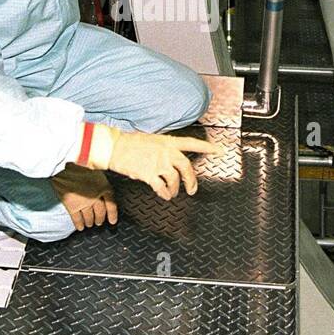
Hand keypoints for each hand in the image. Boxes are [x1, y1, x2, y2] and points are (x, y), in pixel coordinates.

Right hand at [52, 163, 117, 230]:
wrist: (63, 167)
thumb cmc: (80, 167)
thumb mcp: (97, 172)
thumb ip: (102, 183)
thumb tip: (106, 191)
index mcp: (104, 187)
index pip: (111, 205)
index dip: (112, 215)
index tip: (112, 221)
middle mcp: (95, 197)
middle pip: (100, 213)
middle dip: (100, 219)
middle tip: (99, 222)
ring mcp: (83, 203)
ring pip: (89, 217)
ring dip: (90, 222)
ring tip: (90, 224)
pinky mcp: (72, 206)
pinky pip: (77, 219)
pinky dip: (79, 224)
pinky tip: (80, 228)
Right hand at [83, 125, 222, 200]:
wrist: (113, 147)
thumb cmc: (129, 143)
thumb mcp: (151, 140)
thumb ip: (164, 148)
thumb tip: (170, 159)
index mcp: (168, 141)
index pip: (192, 143)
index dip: (207, 147)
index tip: (220, 151)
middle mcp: (166, 152)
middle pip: (187, 167)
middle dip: (192, 180)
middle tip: (192, 190)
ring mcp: (158, 163)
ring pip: (175, 180)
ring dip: (175, 190)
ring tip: (172, 194)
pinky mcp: (149, 174)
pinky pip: (161, 187)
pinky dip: (164, 193)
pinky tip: (163, 195)